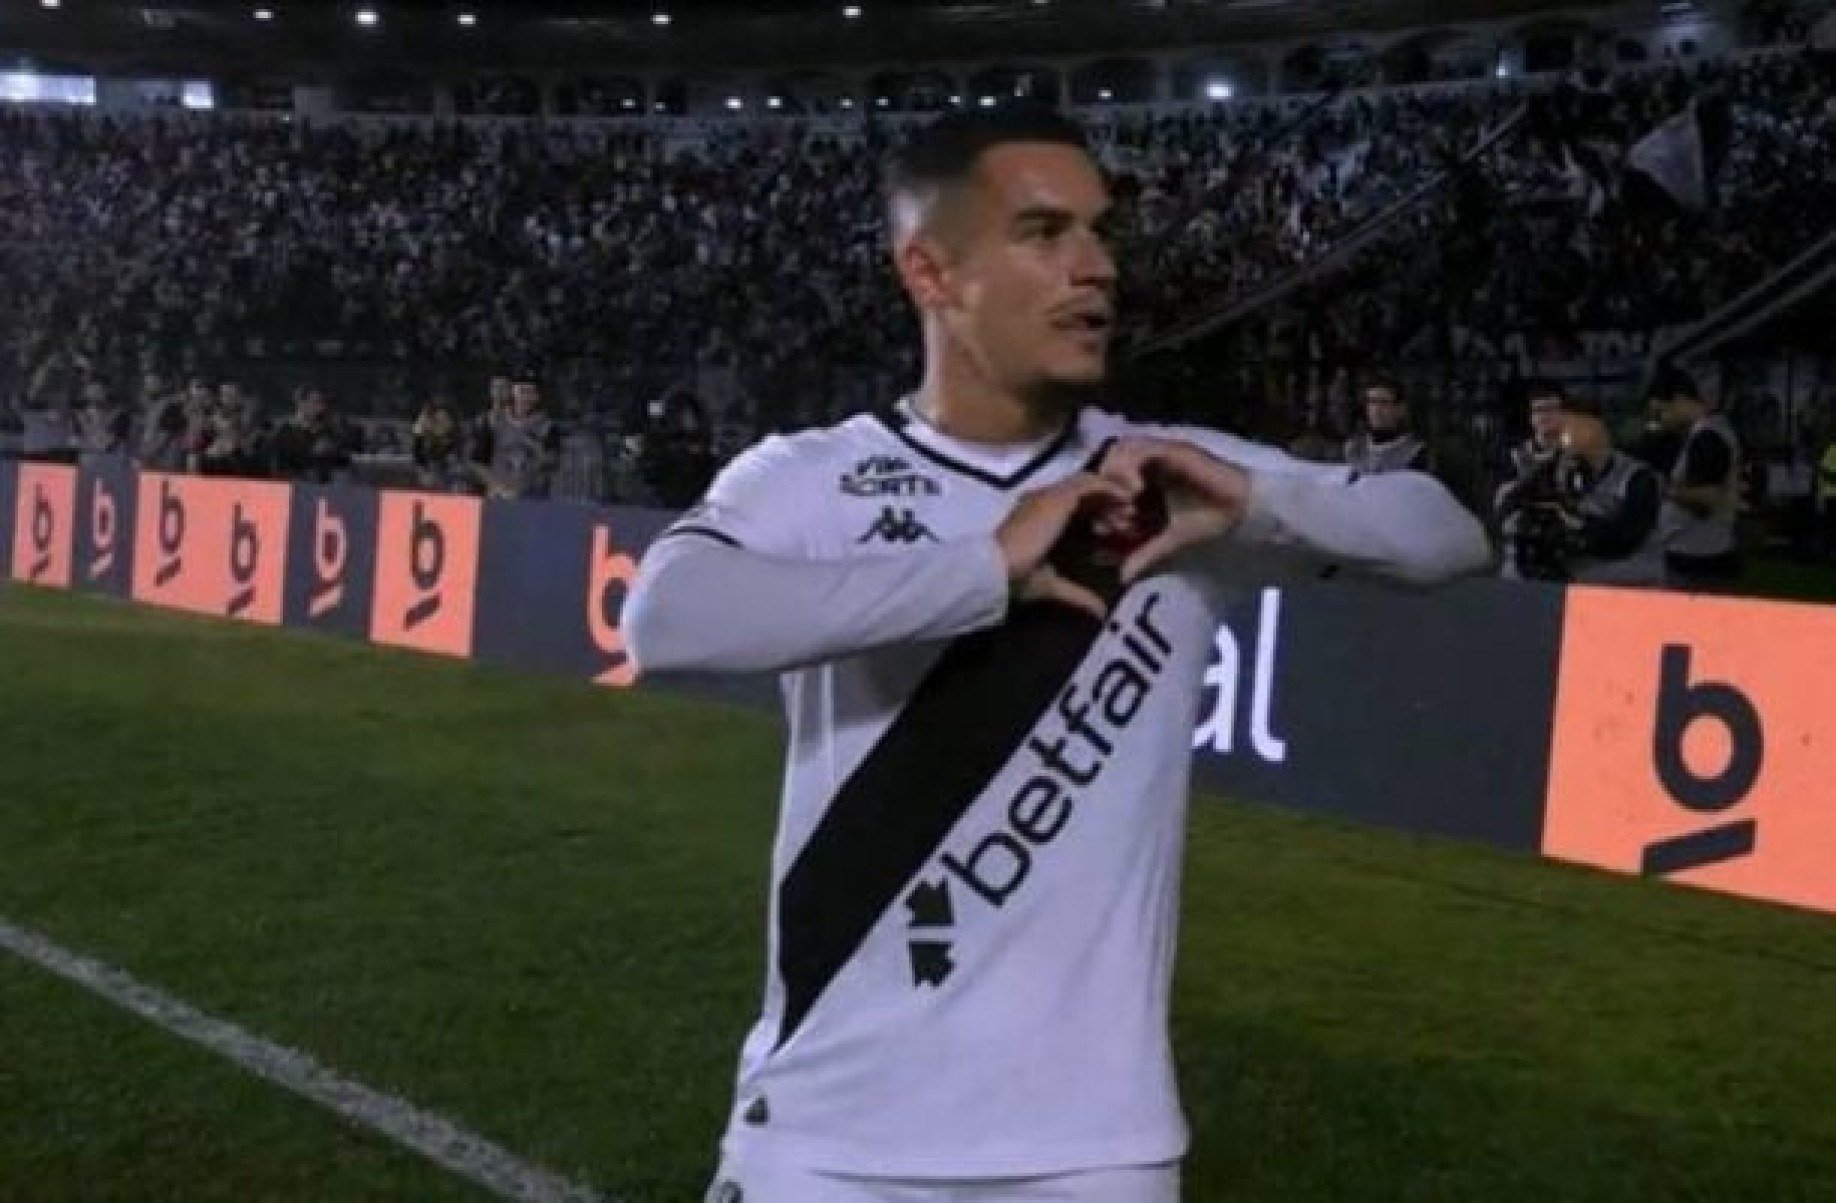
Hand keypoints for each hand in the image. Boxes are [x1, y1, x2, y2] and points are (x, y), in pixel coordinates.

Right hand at [996, 472, 1136, 619]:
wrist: (997, 570)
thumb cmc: (1018, 579)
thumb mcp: (1054, 586)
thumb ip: (1079, 595)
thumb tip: (1101, 612)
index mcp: (1042, 520)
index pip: (1076, 512)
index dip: (1099, 521)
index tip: (1119, 537)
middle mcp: (1045, 502)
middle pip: (1086, 494)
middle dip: (1109, 507)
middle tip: (1131, 523)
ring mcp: (1051, 496)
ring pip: (1091, 484)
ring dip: (1112, 497)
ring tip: (1130, 513)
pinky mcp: (1058, 496)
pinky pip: (1091, 483)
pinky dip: (1110, 490)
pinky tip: (1125, 502)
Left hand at [1094, 437, 1252, 583]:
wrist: (1243, 514)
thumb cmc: (1210, 526)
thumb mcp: (1170, 545)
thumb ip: (1145, 555)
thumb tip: (1121, 577)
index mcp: (1143, 486)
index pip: (1106, 485)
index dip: (1097, 506)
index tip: (1100, 531)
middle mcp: (1147, 467)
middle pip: (1105, 466)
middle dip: (1100, 492)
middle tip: (1107, 518)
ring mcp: (1159, 455)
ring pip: (1117, 452)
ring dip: (1111, 478)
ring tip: (1121, 505)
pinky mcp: (1172, 449)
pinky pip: (1139, 448)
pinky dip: (1129, 467)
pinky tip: (1134, 492)